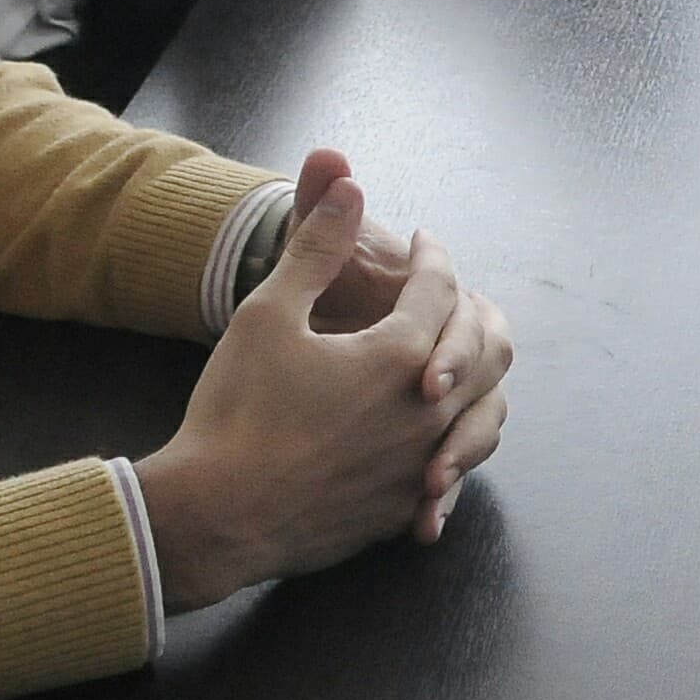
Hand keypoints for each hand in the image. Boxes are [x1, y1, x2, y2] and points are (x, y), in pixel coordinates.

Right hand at [135, 152, 514, 610]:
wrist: (212, 516)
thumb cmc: (234, 411)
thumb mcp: (268, 314)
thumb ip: (317, 247)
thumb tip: (348, 182)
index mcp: (399, 356)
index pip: (440, 288)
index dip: (432, 255)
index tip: (423, 240)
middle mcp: (428, 413)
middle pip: (488, 348)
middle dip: (474, 310)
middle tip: (453, 293)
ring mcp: (421, 468)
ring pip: (487, 413)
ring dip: (480, 377)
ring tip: (455, 359)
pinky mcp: (404, 511)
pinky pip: (457, 469)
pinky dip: (458, 440)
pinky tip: (437, 433)